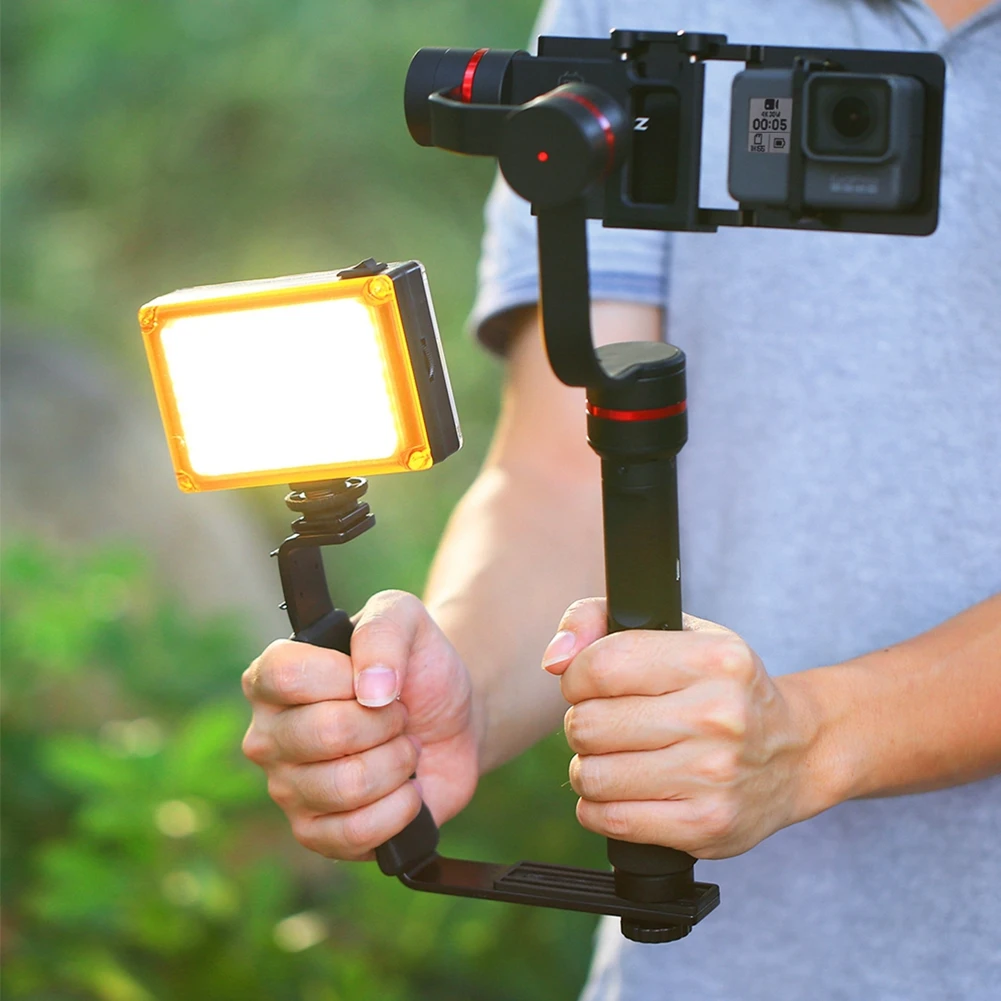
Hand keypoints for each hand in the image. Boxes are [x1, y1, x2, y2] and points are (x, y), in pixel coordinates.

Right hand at [242, 590, 479, 860]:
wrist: (451, 722)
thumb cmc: (416, 668)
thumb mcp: (407, 620)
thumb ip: (383, 630)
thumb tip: (372, 689)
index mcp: (271, 678)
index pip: (286, 675)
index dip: (344, 676)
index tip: (377, 677)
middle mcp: (268, 735)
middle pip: (324, 732)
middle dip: (386, 722)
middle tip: (397, 715)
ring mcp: (288, 789)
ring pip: (347, 785)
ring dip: (397, 763)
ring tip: (402, 749)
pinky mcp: (315, 835)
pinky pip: (355, 833)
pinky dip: (399, 809)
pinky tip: (405, 790)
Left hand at [541, 599, 822, 858]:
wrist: (797, 752)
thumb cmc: (721, 687)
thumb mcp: (679, 632)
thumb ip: (600, 621)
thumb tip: (554, 659)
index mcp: (712, 659)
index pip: (601, 665)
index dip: (576, 677)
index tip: (589, 683)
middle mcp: (717, 716)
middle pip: (589, 725)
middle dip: (583, 724)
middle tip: (608, 724)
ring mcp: (714, 776)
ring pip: (593, 775)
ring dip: (589, 768)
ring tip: (616, 758)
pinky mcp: (706, 825)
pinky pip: (610, 820)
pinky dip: (599, 807)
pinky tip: (624, 791)